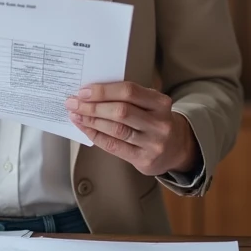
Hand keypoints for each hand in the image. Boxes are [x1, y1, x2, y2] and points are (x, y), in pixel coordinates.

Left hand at [65, 83, 199, 176]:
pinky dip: (95, 136)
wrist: (177, 149)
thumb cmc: (155, 120)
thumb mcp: (151, 104)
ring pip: (116, 130)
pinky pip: (114, 146)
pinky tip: (85, 128)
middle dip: (92, 106)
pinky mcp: (144, 159)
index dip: (103, 91)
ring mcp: (153, 143)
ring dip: (91, 121)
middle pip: (120, 111)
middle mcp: (159, 123)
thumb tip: (91, 92)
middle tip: (73, 103)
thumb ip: (128, 97)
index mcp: (160, 103)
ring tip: (76, 114)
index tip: (83, 91)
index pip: (129, 91)